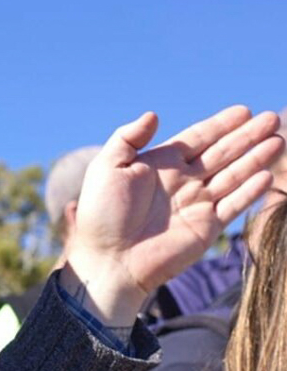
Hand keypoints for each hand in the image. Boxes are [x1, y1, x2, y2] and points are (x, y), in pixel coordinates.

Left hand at [63, 105, 282, 326]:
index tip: (244, 111)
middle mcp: (182, 182)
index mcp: (160, 164)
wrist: (109, 259)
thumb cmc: (102, 214)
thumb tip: (154, 115)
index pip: (198, 139)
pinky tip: (266, 176)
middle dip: (247, 137)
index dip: (221, 125)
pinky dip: (250, 191)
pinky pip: (233, 205)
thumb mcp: (107, 167)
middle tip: (272, 118)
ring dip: (256, 158)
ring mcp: (196, 205)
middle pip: (222, 153)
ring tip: (279, 140)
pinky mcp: (206, 228)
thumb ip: (128, 138)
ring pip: (233, 176)